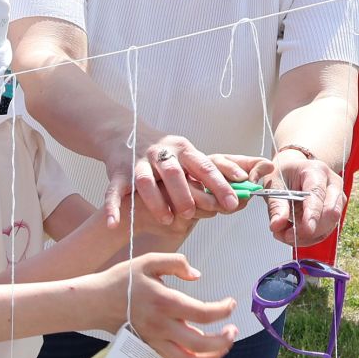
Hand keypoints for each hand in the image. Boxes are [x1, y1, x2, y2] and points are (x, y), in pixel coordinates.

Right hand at [99, 253, 236, 357]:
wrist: (96, 301)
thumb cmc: (122, 280)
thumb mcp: (149, 261)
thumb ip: (176, 262)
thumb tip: (197, 275)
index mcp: (164, 301)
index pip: (202, 313)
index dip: (223, 310)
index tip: (231, 303)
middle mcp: (161, 325)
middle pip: (199, 343)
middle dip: (223, 340)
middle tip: (233, 330)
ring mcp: (154, 339)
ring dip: (210, 357)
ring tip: (224, 347)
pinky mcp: (150, 346)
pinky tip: (202, 349)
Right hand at [108, 131, 238, 227]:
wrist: (125, 133)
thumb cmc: (166, 153)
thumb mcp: (190, 156)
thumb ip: (214, 171)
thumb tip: (245, 184)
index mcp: (183, 150)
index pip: (204, 165)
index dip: (220, 183)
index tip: (234, 202)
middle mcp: (161, 153)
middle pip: (173, 172)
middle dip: (184, 193)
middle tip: (192, 213)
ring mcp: (138, 163)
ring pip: (145, 181)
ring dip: (156, 201)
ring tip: (167, 219)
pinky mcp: (118, 173)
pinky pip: (114, 191)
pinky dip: (113, 207)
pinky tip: (114, 223)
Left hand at [251, 147, 343, 245]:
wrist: (293, 170)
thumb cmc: (285, 174)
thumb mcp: (274, 184)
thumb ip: (276, 206)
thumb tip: (277, 225)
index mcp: (316, 171)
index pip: (318, 194)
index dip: (313, 214)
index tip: (307, 230)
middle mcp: (332, 184)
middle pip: (330, 213)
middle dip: (309, 230)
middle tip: (285, 234)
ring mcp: (337, 199)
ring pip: (329, 226)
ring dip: (306, 237)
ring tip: (285, 234)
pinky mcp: (335, 213)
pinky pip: (325, 232)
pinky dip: (308, 238)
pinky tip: (293, 234)